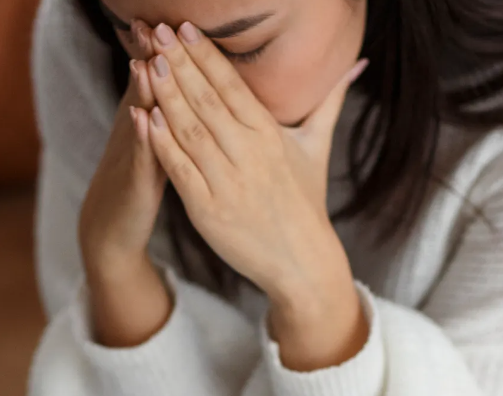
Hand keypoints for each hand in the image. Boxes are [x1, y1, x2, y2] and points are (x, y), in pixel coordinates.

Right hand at [77, 22, 167, 288]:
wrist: (110, 230)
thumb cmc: (137, 184)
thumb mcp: (152, 143)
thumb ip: (163, 111)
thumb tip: (178, 77)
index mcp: (144, 122)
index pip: (152, 79)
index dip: (157, 49)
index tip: (166, 18)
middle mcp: (134, 133)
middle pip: (142, 88)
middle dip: (148, 56)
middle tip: (151, 23)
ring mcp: (131, 156)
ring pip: (139, 118)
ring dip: (141, 89)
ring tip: (145, 60)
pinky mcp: (134, 184)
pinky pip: (140, 158)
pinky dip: (141, 137)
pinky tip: (142, 118)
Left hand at [142, 22, 369, 368]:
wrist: (302, 261)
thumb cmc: (306, 201)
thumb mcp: (317, 146)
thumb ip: (330, 101)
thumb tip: (358, 62)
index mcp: (270, 135)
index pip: (233, 86)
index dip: (207, 56)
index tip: (185, 28)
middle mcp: (250, 154)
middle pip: (208, 102)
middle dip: (181, 65)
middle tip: (157, 32)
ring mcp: (228, 182)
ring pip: (191, 132)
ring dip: (166, 97)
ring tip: (145, 65)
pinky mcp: (209, 210)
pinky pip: (181, 171)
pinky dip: (162, 145)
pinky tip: (145, 119)